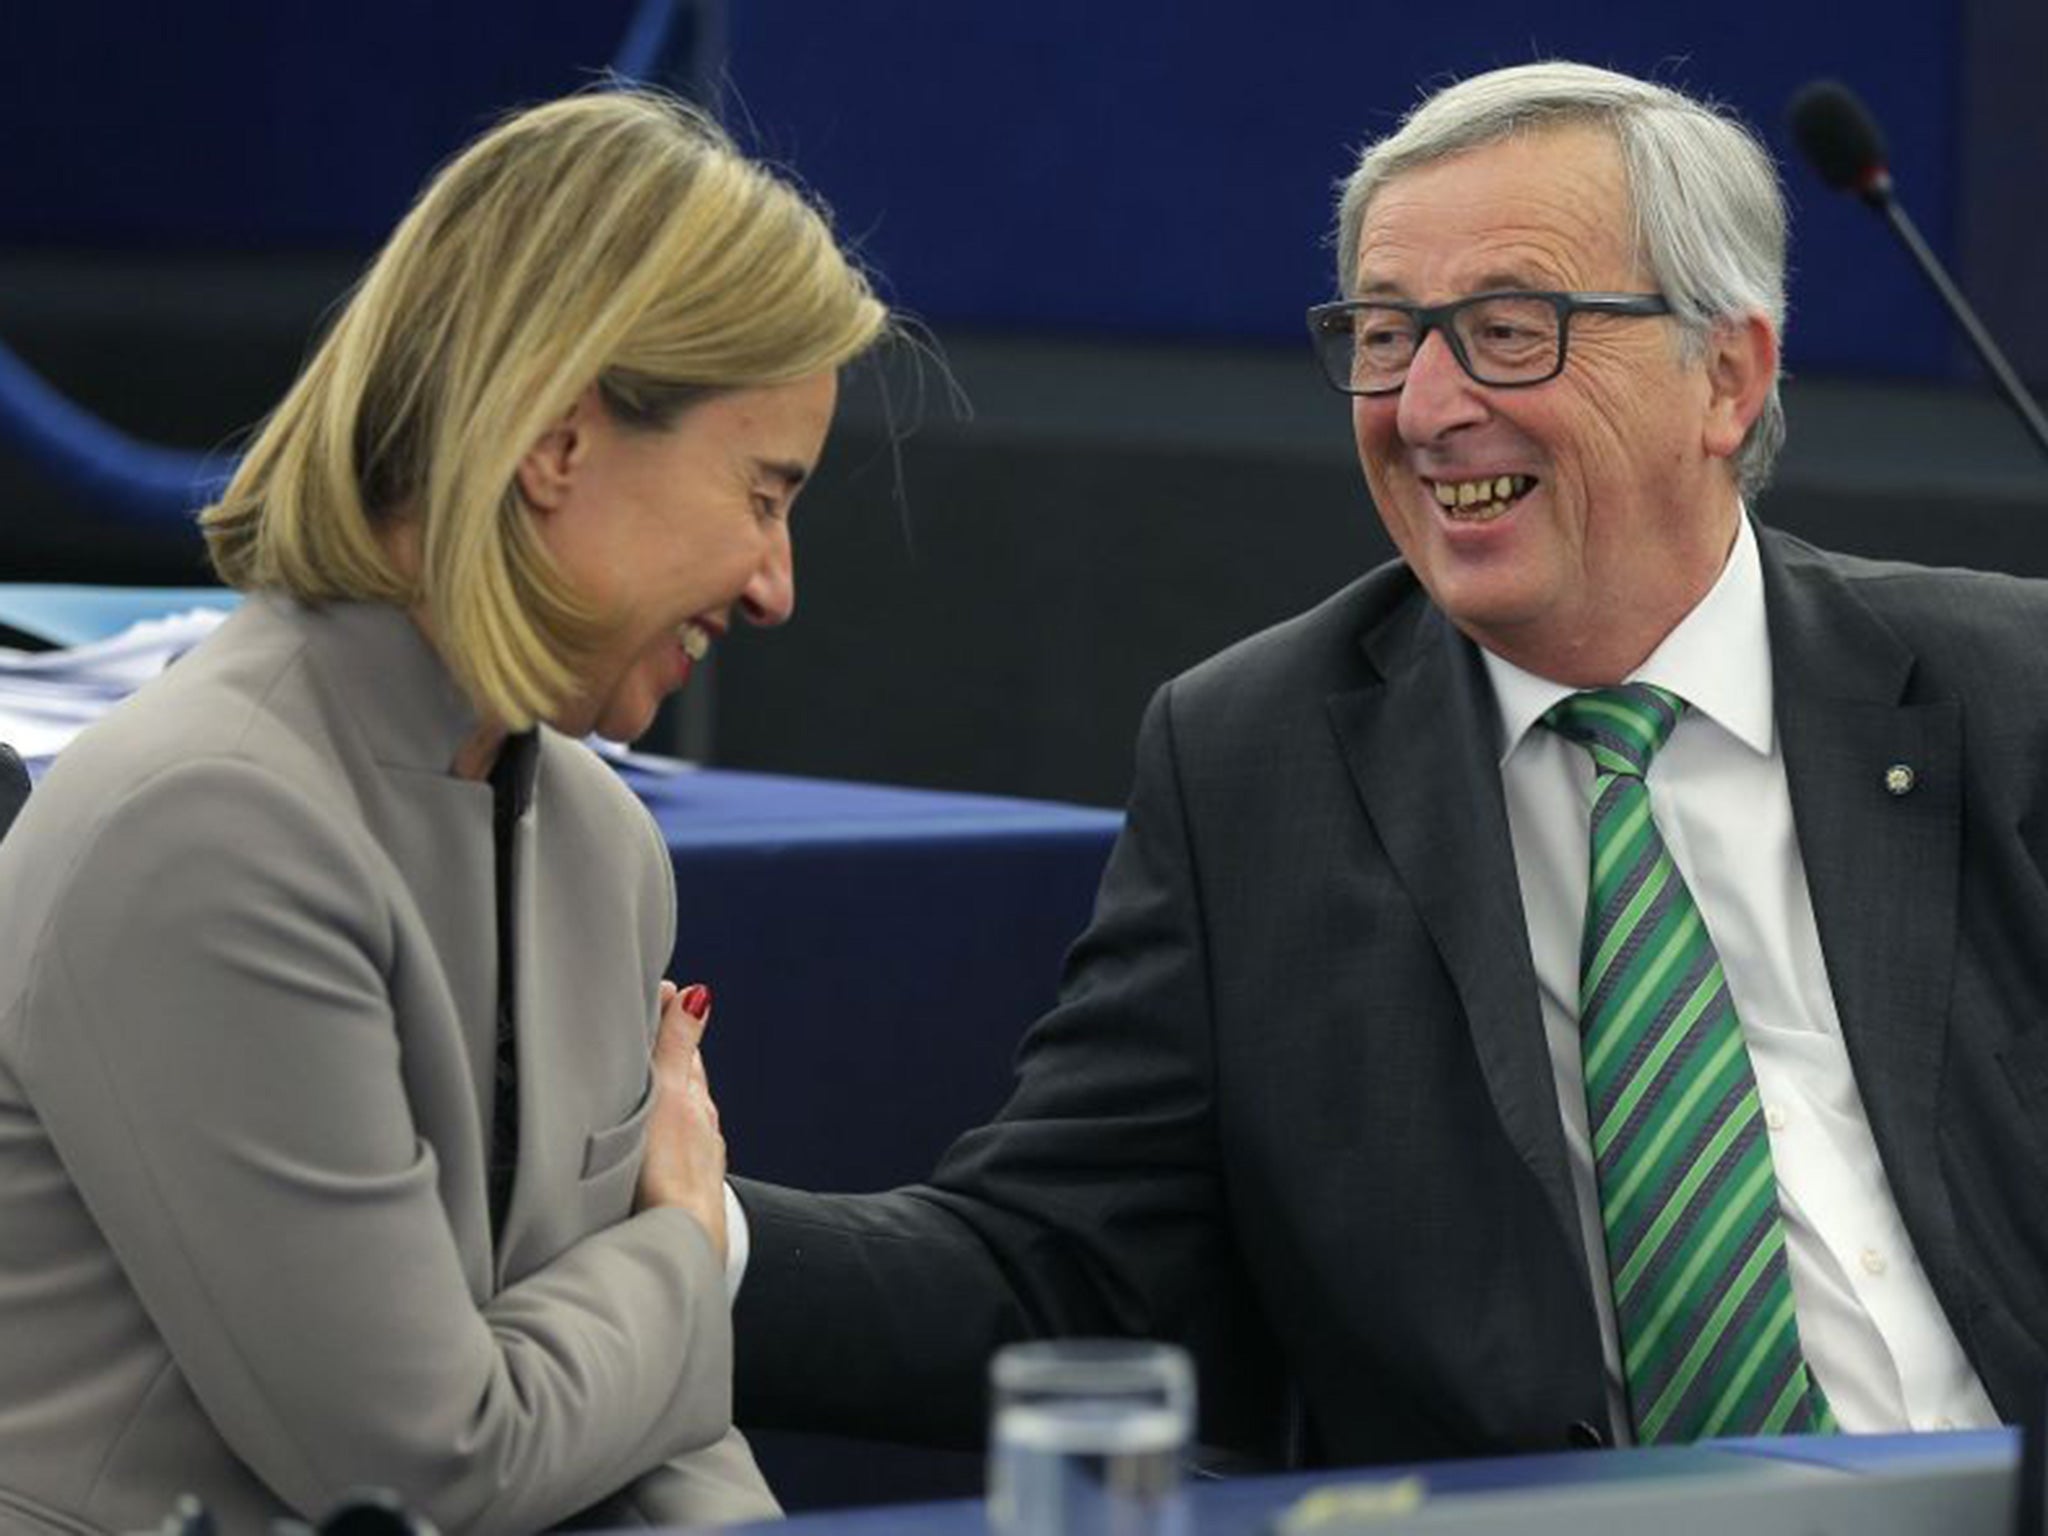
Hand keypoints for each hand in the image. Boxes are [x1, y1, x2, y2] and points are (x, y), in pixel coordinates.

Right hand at [634, 979, 727, 1263]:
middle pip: (685, 1081)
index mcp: (695, 1099)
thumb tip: (698, 994)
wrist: (679, 1240)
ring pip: (681, 1116)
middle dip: (669, 1055)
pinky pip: (676, 1148)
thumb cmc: (670, 1172)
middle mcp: (701, 1127)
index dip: (672, 1021)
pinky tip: (654, 1141)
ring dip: (666, 1096)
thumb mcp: (670, 1095)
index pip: (685, 1049)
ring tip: (647, 1080)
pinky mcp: (684, 1188)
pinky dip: (664, 1132)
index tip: (661, 994)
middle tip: (651, 1026)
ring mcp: (694, 1159)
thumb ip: (679, 1046)